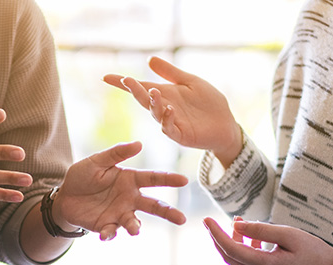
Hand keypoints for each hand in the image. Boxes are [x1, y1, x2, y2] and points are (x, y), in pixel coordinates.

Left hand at [53, 141, 187, 240]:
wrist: (64, 196)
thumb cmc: (83, 176)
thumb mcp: (97, 161)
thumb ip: (117, 153)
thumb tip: (139, 144)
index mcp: (130, 180)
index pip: (153, 179)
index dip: (169, 179)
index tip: (184, 180)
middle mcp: (130, 198)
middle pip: (154, 206)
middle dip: (168, 212)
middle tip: (182, 219)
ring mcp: (120, 214)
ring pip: (134, 222)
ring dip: (135, 227)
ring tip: (135, 230)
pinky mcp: (107, 226)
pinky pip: (112, 231)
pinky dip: (110, 234)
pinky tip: (105, 235)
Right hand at [104, 57, 242, 166]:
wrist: (225, 124)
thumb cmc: (208, 103)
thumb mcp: (190, 82)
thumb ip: (170, 73)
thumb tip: (150, 59)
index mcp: (164, 95)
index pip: (140, 88)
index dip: (123, 84)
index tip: (106, 77)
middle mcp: (163, 109)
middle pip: (144, 99)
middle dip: (134, 90)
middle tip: (126, 80)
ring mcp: (171, 123)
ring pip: (155, 114)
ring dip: (152, 103)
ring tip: (153, 91)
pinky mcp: (181, 135)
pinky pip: (170, 128)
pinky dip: (168, 119)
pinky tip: (169, 109)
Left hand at [203, 217, 332, 264]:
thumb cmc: (313, 251)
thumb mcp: (288, 234)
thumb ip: (261, 230)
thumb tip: (236, 224)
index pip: (231, 249)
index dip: (216, 233)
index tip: (206, 219)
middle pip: (229, 257)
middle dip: (219, 238)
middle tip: (213, 221)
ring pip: (237, 262)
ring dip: (233, 243)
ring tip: (239, 223)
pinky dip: (243, 251)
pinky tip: (251, 238)